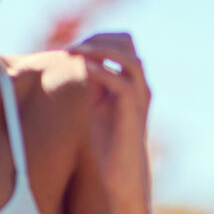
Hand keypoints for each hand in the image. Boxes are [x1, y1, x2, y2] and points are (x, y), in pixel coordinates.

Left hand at [68, 32, 151, 198]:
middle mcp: (141, 86)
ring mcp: (140, 98)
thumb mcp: (100, 105)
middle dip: (98, 39)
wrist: (122, 173)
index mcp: (134, 82)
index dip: (99, 39)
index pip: (123, 45)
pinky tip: (84, 68)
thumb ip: (97, 83)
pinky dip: (103, 71)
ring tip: (76, 52)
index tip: (73, 46)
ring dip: (101, 51)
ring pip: (130, 59)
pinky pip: (122, 83)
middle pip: (128, 44)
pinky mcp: (133, 112)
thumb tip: (86, 60)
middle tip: (71, 47)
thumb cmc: (112, 142)